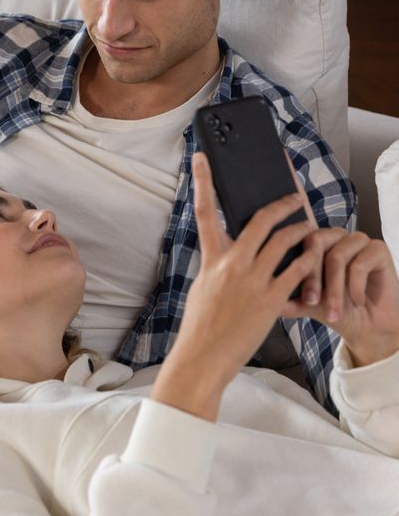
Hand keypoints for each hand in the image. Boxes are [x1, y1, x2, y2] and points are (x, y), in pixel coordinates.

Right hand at [151, 153, 317, 418]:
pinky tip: (315, 258)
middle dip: (282, 204)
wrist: (202, 358)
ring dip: (302, 231)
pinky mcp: (271, 299)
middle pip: (261, 220)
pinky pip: (297, 271)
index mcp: (211, 259)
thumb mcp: (202, 288)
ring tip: (312, 229)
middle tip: (296, 198)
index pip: (204, 211)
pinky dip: (308, 262)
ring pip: (285, 241)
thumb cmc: (200, 326)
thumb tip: (229, 254)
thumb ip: (218, 266)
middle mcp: (231, 264)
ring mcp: (252, 280)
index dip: (203, 181)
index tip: (202, 157)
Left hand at [283, 228, 398, 366]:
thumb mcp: (311, 308)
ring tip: (333, 311)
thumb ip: (292, 302)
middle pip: (316, 243)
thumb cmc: (339, 311)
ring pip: (337, 256)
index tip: (292, 294)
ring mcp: (357, 240)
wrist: (371, 327)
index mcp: (315, 243)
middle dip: (312, 277)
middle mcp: (335, 236)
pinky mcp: (378, 249)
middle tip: (311, 302)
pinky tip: (357, 301)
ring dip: (334, 289)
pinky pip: (360, 264)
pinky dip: (355, 287)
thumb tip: (272, 303)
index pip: (297, 242)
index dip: (294, 267)